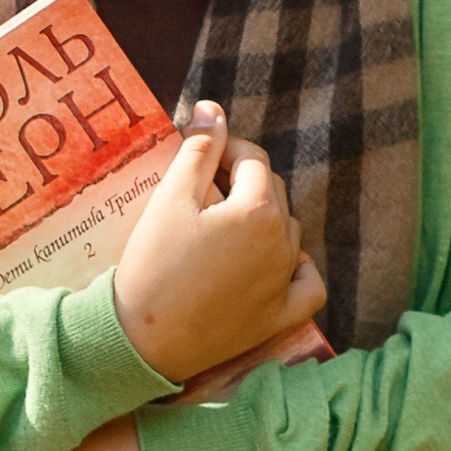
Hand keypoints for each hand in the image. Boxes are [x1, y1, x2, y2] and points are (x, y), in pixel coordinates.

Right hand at [112, 101, 308, 381]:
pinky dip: (297, 269)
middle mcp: (282, 245)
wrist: (142, 340)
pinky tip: (274, 263)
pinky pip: (308, 285)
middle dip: (241, 183)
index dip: (224, 150)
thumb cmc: (152, 265)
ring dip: (263, 221)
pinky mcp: (279, 318)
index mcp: (259, 211)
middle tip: (199, 192)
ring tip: (221, 228)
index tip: (197, 158)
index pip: (252, 160)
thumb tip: (212, 109)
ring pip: (288, 233)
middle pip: (272, 192)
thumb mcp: (170, 199)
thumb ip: (198, 150)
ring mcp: (284, 284)